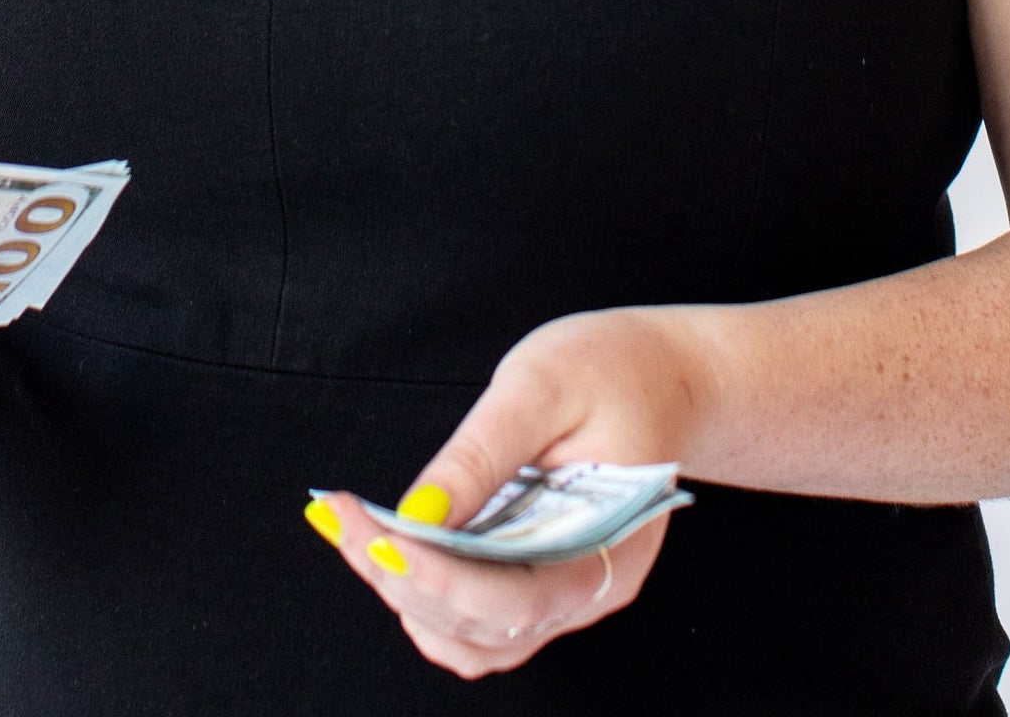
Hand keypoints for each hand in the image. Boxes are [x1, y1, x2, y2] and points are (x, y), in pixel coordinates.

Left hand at [306, 305, 715, 676]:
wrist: (669, 376)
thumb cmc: (618, 368)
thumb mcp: (544, 384)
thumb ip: (482, 453)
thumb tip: (416, 512)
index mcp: (608, 550)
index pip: (507, 597)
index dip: (430, 574)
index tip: (370, 532)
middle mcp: (589, 592)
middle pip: (479, 627)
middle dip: (398, 576)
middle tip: (340, 518)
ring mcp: (567, 598)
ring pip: (471, 641)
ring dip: (406, 597)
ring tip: (358, 532)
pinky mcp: (543, 586)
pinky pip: (477, 625)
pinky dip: (426, 599)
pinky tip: (394, 547)